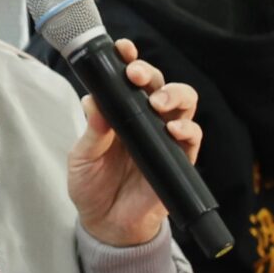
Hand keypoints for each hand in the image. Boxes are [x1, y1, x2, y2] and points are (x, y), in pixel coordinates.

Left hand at [67, 39, 201, 248]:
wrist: (106, 224)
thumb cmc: (92, 186)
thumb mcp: (82, 158)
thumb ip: (92, 132)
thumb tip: (94, 101)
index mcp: (119, 112)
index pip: (128, 80)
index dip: (129, 60)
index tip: (122, 48)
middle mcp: (144, 119)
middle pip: (158, 84)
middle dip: (149, 73)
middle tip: (135, 75)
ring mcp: (164, 137)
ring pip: (182, 103)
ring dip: (173, 95)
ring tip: (157, 102)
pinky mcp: (179, 159)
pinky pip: (192, 137)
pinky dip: (186, 129)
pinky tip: (173, 129)